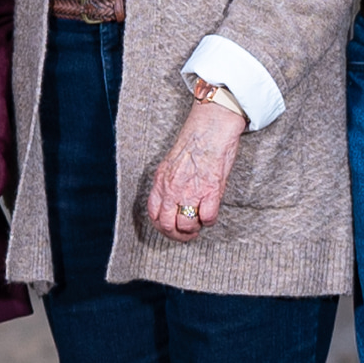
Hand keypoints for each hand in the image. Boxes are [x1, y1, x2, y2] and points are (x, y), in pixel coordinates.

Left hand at [140, 92, 242, 241]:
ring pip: (186, 225)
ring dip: (194, 229)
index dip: (161, 226)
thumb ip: (168, 182)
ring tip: (200, 223)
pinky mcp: (210, 191)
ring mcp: (190, 191)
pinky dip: (209, 220)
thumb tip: (171, 199)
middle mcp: (172, 189)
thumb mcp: (171, 163)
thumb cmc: (194, 141)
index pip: (153, 214)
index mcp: (161, 181)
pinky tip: (211, 213)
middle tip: (187, 233)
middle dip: (177, 235)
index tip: (171, 228)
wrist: (210, 127)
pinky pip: (208, 218)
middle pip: (166, 225)